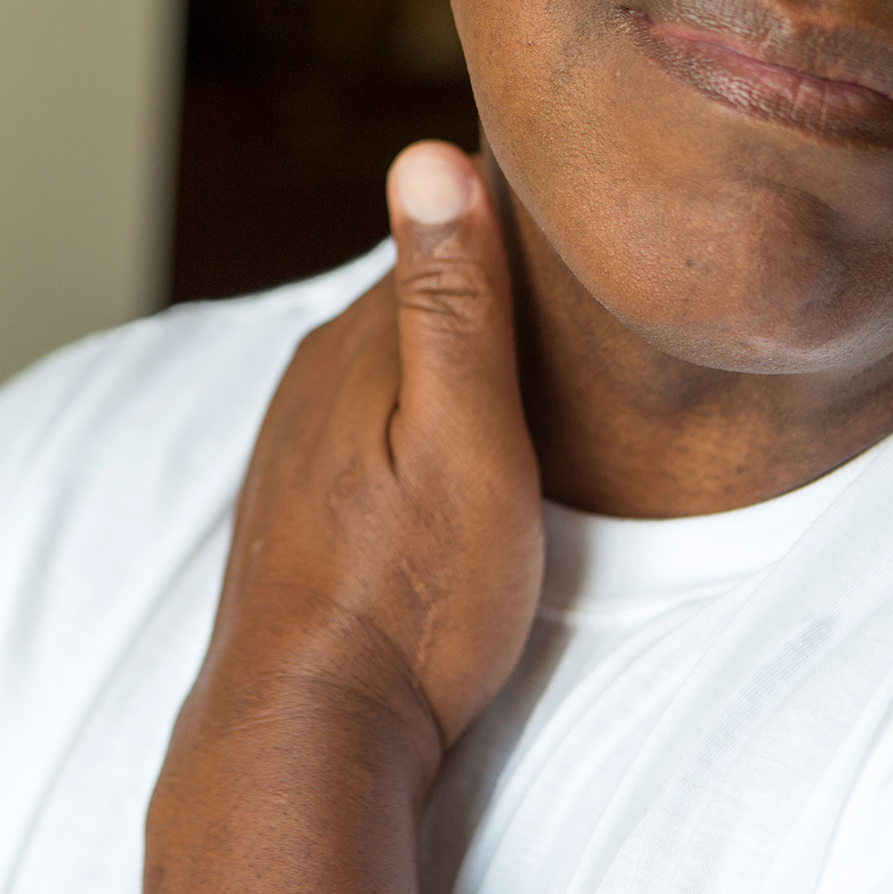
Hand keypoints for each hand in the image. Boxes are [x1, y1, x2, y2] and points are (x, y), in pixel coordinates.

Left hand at [208, 139, 544, 751]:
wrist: (307, 739)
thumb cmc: (410, 602)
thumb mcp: (465, 444)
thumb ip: (452, 305)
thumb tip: (427, 154)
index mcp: (359, 346)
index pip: (447, 236)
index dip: (523, 227)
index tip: (594, 218)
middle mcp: (314, 379)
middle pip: (420, 300)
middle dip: (492, 292)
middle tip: (587, 298)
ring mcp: (298, 442)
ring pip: (394, 365)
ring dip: (455, 361)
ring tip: (535, 371)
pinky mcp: (301, 502)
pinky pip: (372, 423)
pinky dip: (421, 420)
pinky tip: (456, 456)